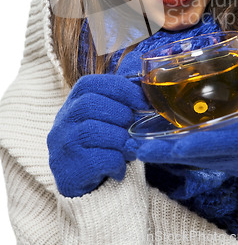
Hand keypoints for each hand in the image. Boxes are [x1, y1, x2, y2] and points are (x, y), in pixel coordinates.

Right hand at [47, 74, 148, 196]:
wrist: (84, 185)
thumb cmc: (103, 141)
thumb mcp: (108, 115)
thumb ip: (122, 98)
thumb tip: (145, 81)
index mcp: (74, 100)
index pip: (92, 84)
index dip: (121, 89)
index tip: (143, 101)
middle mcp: (63, 119)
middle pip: (89, 104)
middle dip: (120, 114)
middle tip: (133, 127)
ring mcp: (62, 144)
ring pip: (93, 131)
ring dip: (120, 139)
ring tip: (129, 148)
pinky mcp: (68, 170)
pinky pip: (98, 160)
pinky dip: (116, 162)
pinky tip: (119, 167)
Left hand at [136, 73, 237, 175]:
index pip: (221, 144)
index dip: (197, 145)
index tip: (172, 145)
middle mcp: (237, 155)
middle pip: (198, 155)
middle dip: (167, 152)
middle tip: (137, 147)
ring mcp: (227, 158)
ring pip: (191, 157)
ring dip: (163, 152)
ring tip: (135, 145)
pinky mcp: (219, 155)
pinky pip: (192, 154)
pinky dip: (172, 149)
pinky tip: (152, 141)